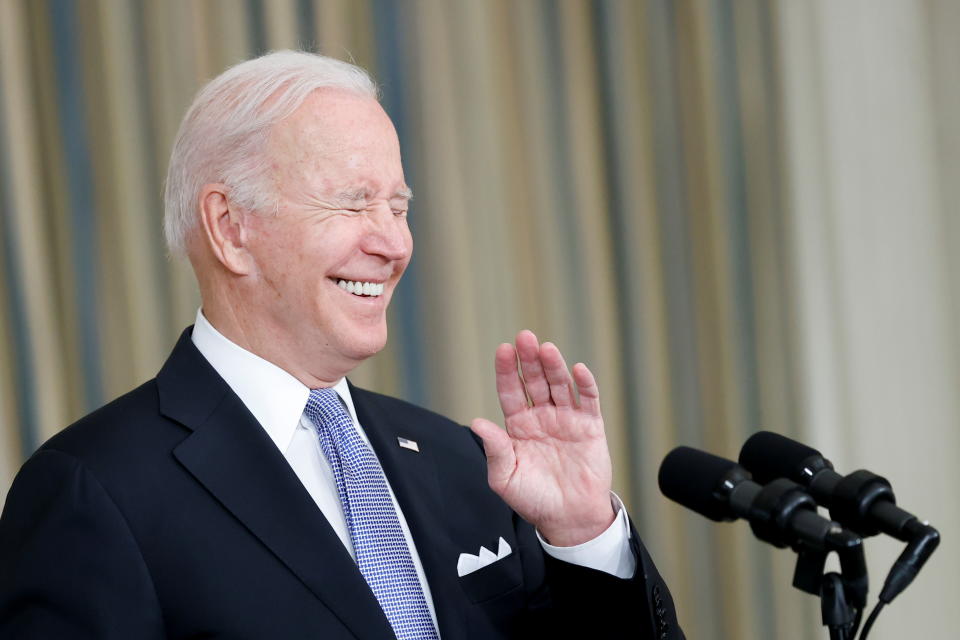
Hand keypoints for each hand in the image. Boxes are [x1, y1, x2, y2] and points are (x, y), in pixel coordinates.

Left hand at [470, 330, 615, 546]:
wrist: (569, 519)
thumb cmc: (534, 499)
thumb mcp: (505, 477)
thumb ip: (494, 449)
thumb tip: (476, 423)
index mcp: (518, 426)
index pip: (511, 391)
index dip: (508, 371)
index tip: (503, 350)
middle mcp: (541, 416)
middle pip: (535, 380)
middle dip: (529, 359)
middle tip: (525, 337)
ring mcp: (566, 419)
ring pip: (560, 385)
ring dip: (554, 366)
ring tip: (547, 349)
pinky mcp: (590, 427)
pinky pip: (588, 401)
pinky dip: (585, 385)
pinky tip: (578, 369)